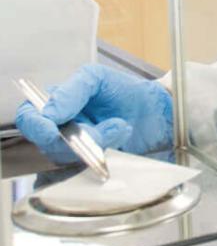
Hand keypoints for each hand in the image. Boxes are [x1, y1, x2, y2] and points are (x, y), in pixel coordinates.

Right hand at [15, 64, 172, 162]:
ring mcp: (78, 149)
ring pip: (69, 157)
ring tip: (119, 125)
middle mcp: (62, 129)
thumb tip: (49, 112)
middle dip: (70, 140)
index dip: (35, 125)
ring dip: (96, 140)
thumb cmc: (125, 91)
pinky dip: (105, 152)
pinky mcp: (94, 164)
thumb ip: (71, 90)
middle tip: (93, 131)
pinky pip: (88, 167)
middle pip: (47, 143)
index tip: (51, 130)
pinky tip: (121, 135)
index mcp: (57, 104)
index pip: (30, 117)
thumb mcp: (97, 78)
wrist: (158, 110)